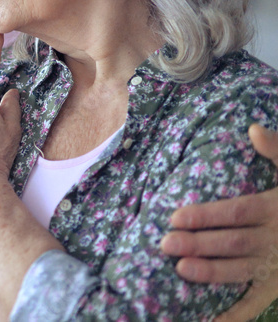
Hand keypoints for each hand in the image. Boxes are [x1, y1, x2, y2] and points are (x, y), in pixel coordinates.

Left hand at [161, 125, 277, 321]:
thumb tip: (253, 128)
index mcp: (273, 208)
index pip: (235, 212)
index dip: (205, 216)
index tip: (175, 217)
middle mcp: (275, 239)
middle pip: (232, 242)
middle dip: (198, 244)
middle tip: (165, 244)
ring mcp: (276, 265)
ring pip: (240, 270)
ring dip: (211, 272)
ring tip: (181, 270)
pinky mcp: (277, 285)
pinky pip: (256, 302)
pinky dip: (234, 315)